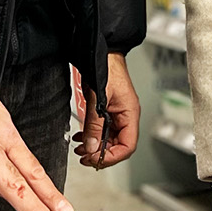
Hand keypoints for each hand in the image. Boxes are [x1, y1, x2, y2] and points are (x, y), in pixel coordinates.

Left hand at [79, 53, 139, 168]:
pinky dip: (92, 136)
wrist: (102, 51)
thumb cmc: (106, 67)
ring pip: (109, 139)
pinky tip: (81, 137)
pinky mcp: (108, 110)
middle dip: (100, 154)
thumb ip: (94, 124)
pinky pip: (102, 130)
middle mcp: (126, 116)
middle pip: (118, 146)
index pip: (127, 146)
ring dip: (94, 146)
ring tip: (80, 149)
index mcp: (130, 114)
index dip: (111, 157)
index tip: (95, 159)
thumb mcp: (98, 98)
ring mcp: (117, 113)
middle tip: (84, 157)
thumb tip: (91, 146)